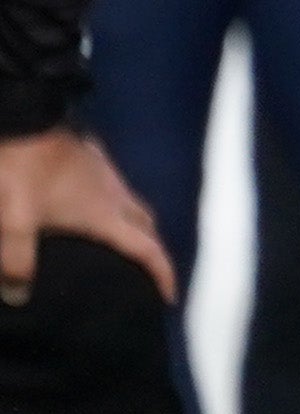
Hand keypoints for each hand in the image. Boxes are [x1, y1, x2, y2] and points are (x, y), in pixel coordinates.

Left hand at [0, 128, 170, 306]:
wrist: (21, 117)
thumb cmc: (21, 172)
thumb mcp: (14, 220)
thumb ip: (17, 261)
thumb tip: (19, 297)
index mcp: (105, 214)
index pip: (147, 249)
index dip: (162, 273)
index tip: (170, 295)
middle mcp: (114, 193)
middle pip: (147, 224)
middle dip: (152, 247)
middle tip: (142, 267)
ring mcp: (104, 170)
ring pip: (131, 201)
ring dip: (133, 222)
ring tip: (116, 236)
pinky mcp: (89, 153)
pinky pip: (110, 181)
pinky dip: (110, 198)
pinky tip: (88, 198)